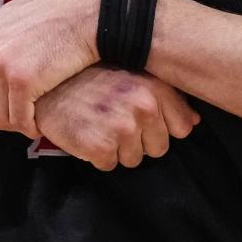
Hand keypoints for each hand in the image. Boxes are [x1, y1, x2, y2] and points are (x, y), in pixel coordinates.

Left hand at [0, 0, 100, 137]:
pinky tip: (40, 120)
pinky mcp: (22, 80)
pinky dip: (31, 126)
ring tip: (32, 117)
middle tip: (20, 117)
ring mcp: (0, 67)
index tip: (5, 107)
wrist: (85, 15)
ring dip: (16, 125)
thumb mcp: (5, 17)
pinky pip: (19, 120)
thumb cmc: (49, 16)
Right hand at [37, 66, 199, 169]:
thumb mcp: (134, 75)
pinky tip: (86, 132)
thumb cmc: (91, 75)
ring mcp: (121, 128)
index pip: (182, 128)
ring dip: (117, 148)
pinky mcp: (99, 147)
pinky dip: (96, 155)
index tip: (142, 116)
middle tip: (114, 119)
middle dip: (139, 139)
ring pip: (133, 159)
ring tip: (99, 123)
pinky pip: (108, 165)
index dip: (161, 126)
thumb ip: (168, 97)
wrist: (47, 82)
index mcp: (155, 88)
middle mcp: (143, 107)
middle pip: (158, 148)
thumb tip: (195, 122)